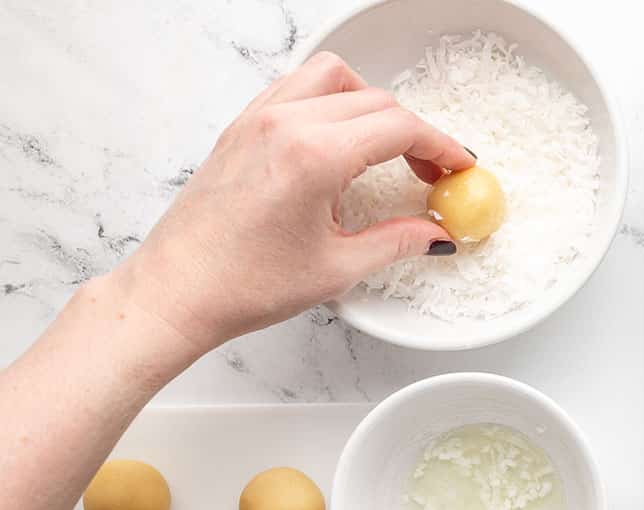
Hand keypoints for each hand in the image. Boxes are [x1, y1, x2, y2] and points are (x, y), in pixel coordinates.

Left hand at [111, 51, 473, 354]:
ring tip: (386, 149)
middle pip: (374, 100)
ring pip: (335, 79)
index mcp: (313, 155)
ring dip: (371, 105)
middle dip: (414, 132)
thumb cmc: (242, 284)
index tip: (459, 166)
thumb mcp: (337, 268)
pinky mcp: (242, 127)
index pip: (398, 127)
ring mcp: (259, 119)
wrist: (178, 291)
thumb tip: (435, 234)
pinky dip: (331, 103)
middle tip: (432, 172)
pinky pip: (297, 88)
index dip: (441, 145)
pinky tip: (341, 142)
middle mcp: (285, 123)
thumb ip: (397, 242)